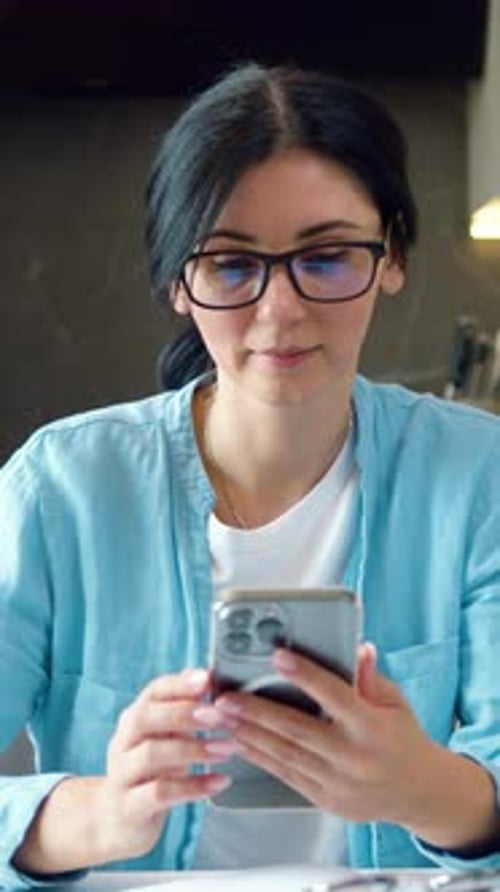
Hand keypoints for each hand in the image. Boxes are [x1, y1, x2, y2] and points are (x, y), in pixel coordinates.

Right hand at [93, 668, 235, 861]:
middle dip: (185, 714)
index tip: (208, 680)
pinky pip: (160, 793)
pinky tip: (220, 781)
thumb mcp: (165, 737)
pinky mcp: (129, 808)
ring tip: (227, 749)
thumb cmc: (151, 771)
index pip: (153, 692)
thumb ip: (183, 708)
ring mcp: (122, 775)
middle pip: (145, 718)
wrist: (116, 820)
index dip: (180, 684)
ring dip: (193, 749)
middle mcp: (123, 742)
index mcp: (135, 719)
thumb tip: (208, 676)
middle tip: (220, 717)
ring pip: (151, 754)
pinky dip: (193, 786)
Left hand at [212, 644, 453, 826]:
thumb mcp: (395, 702)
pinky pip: (287, 776)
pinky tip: (242, 742)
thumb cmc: (404, 739)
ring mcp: (338, 782)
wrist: (419, 793)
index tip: (278, 658)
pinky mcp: (326, 800)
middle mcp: (353, 756)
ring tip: (223, 718)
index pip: (334, 695)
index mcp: (372, 726)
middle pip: (297, 729)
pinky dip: (261, 758)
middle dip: (256, 711)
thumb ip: (370, 677)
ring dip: (249, 734)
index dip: (305, 675)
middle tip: (226, 697)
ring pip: (285, 754)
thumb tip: (357, 647)